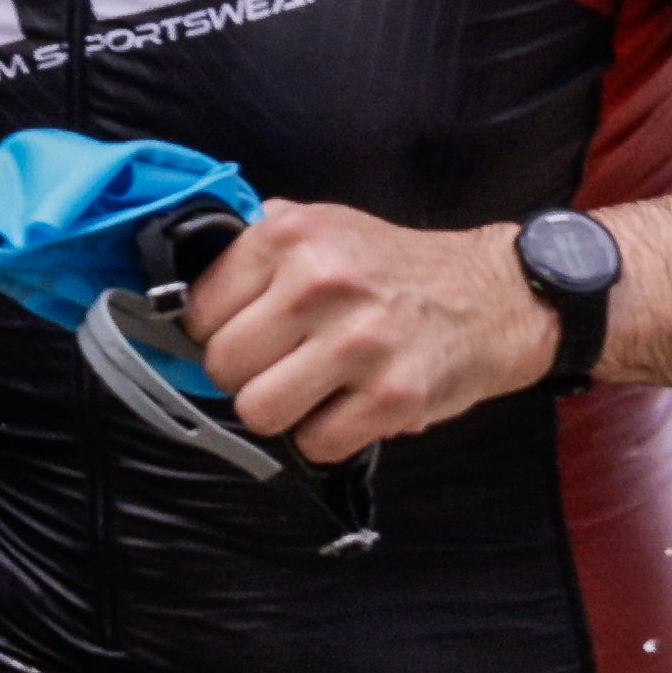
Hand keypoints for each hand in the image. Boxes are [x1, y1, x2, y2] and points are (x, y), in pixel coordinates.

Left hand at [185, 201, 557, 463]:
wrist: (493, 295)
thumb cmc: (394, 270)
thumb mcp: (322, 229)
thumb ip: (254, 252)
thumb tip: (177, 300)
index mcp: (291, 235)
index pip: (199, 311)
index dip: (219, 331)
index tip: (252, 333)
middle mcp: (319, 283)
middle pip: (223, 366)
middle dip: (250, 375)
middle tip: (288, 363)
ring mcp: (357, 342)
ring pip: (258, 411)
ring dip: (285, 411)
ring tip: (318, 387)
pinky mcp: (391, 396)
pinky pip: (314, 444)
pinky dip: (329, 435)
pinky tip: (354, 404)